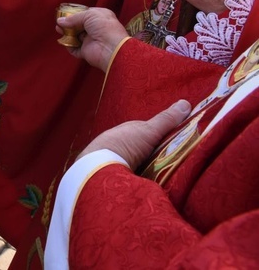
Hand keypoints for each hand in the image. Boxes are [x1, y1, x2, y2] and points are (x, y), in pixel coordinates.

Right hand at [56, 7, 128, 70]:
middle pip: (79, 25)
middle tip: (59, 23)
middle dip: (68, 24)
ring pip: (75, 36)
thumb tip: (60, 21)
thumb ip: (73, 18)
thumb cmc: (104, 27)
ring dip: (67, 33)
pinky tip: (63, 41)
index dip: (75, 14)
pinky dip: (68, 46)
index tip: (65, 14)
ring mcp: (90, 41)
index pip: (86, 14)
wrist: (110, 48)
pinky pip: (74, 49)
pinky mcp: (85, 51)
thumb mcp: (89, 15)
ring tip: (58, 30)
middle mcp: (95, 29)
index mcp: (100, 17)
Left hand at [77, 100, 191, 168]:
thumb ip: (166, 120)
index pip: (148, 132)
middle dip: (155, 154)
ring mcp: (114, 159)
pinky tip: (146, 183)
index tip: (179, 144)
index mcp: (127, 131)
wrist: (99, 168)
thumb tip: (186, 103)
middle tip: (173, 164)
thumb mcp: (149, 130)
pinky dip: (137, 177)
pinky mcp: (112, 175)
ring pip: (135, 162)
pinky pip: (129, 174)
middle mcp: (119, 143)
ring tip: (162, 177)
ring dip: (146, 167)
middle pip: (143, 148)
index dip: (163, 137)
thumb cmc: (123, 144)